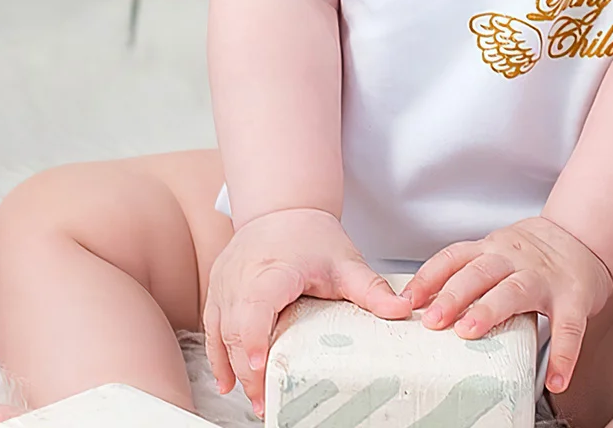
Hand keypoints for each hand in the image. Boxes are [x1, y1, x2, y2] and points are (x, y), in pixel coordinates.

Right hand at [202, 207, 410, 416]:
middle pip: (235, 327)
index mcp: (273, 267)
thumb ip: (371, 288)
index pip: (256, 303)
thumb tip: (401, 311)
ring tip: (254, 399)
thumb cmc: (312, 236)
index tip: (259, 366)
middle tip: (266, 403)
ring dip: (231, 366)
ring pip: (218, 330)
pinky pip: (210, 325)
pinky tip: (228, 381)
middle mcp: (242, 274)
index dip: (253, 336)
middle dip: (248, 369)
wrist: (283, 208)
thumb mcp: (345, 262)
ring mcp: (225, 281)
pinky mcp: (217, 289)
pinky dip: (217, 355)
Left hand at [404, 216, 612, 395]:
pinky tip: (555, 379)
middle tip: (434, 321)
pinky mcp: (574, 297)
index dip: (430, 277)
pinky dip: (563, 354)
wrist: (580, 239)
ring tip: (471, 334)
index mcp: (492, 250)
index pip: (455, 257)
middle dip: (454, 295)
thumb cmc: (531, 256)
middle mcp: (514, 258)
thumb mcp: (495, 254)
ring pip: (515, 290)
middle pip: (480, 271)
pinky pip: (568, 327)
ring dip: (491, 311)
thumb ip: (467, 275)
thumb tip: (424, 309)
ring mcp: (545, 277)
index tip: (408, 300)